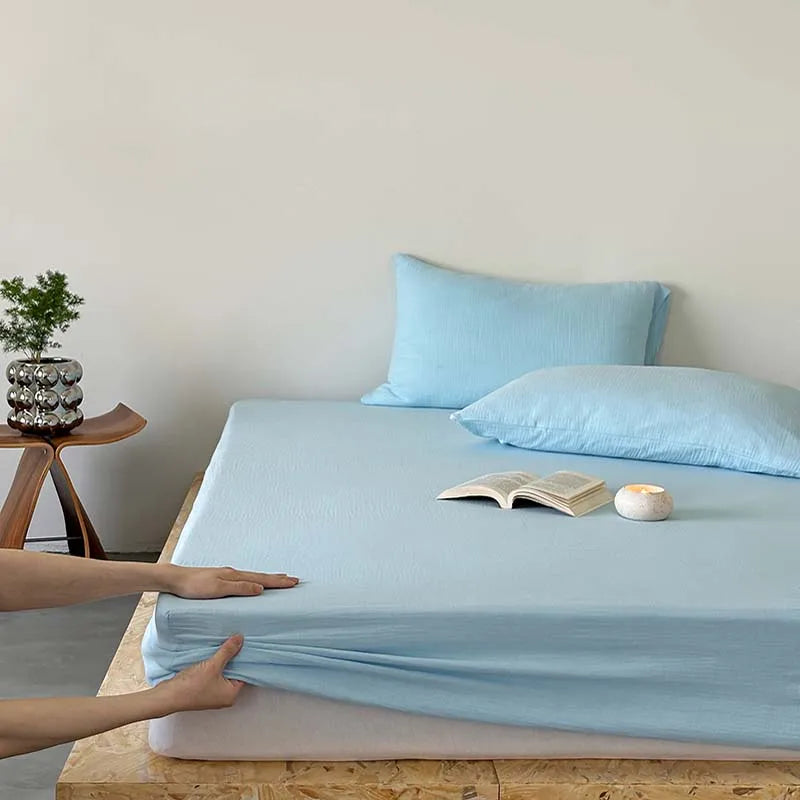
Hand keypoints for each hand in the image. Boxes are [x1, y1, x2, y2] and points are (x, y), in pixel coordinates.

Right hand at [156, 634, 246, 712]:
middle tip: (237, 642)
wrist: (167, 696)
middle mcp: (224, 696)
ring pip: (222, 673)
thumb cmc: (191, 687)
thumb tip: (240, 639)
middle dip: (233, 658)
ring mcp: (212, 694)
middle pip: (234, 673)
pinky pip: (212, 674)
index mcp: (231, 695)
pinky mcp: (202, 690)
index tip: (247, 645)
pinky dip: (213, 665)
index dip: (245, 659)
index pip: (245, 674)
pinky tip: (213, 654)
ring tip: (225, 645)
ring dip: (222, 661)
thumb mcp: (213, 665)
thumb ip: (227, 651)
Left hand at [162, 565, 298, 598]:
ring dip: (268, 578)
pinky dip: (255, 580)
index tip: (293, 582)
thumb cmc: (194, 586)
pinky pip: (245, 579)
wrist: (176, 579)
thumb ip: (240, 588)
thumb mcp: (218, 589)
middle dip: (277, 579)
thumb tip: (260, 588)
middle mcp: (233, 573)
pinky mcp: (221, 579)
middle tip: (293, 580)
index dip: (278, 582)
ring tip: (279, 578)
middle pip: (261, 576)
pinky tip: (254, 582)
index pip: (262, 580)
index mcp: (235, 576)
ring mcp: (227, 575)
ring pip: (253, 577)